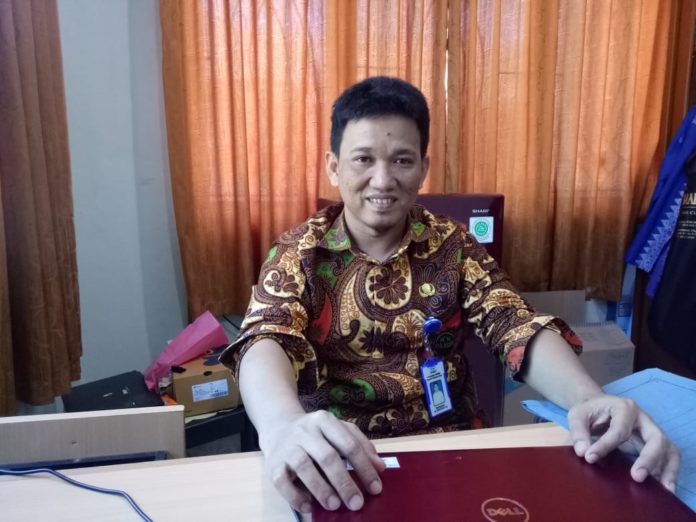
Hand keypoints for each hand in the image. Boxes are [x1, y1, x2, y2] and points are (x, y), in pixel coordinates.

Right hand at [260, 410, 385, 513]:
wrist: (278, 426)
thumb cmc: (315, 433)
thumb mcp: (338, 430)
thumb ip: (359, 444)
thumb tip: (380, 467)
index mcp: (325, 420)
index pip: (349, 444)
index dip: (364, 467)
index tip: (376, 488)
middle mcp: (305, 431)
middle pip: (328, 457)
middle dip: (344, 482)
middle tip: (357, 503)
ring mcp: (288, 446)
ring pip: (304, 467)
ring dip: (321, 489)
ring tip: (335, 505)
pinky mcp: (273, 463)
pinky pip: (282, 481)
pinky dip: (295, 496)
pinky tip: (308, 506)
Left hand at [567, 394, 679, 491]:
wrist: (597, 407)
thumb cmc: (589, 411)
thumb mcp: (577, 415)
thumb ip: (578, 432)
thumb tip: (582, 452)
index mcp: (624, 408)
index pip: (619, 430)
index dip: (605, 445)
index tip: (590, 458)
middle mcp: (643, 419)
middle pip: (656, 438)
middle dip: (648, 459)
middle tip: (636, 477)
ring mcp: (651, 432)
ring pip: (668, 449)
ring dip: (666, 469)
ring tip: (661, 489)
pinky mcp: (654, 444)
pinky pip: (668, 458)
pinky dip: (668, 472)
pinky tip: (663, 488)